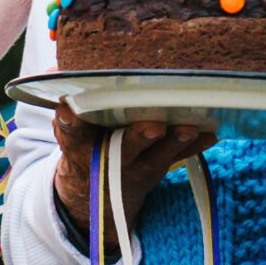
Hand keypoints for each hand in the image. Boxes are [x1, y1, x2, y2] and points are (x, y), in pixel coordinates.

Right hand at [51, 105, 213, 248]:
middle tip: (153, 126)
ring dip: (174, 142)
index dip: (68, 124)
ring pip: (155, 157)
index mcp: (80, 147)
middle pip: (122, 150)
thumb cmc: (84, 148)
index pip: (71, 134)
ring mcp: (135, 168)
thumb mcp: (68, 131)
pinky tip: (210, 133)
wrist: (94, 197)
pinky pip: (177, 159)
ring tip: (190, 127)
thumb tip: (55, 68)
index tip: (66, 112)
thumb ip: (67, 104)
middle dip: (137, 138)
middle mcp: (108, 161)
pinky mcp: (156, 169)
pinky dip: (194, 147)